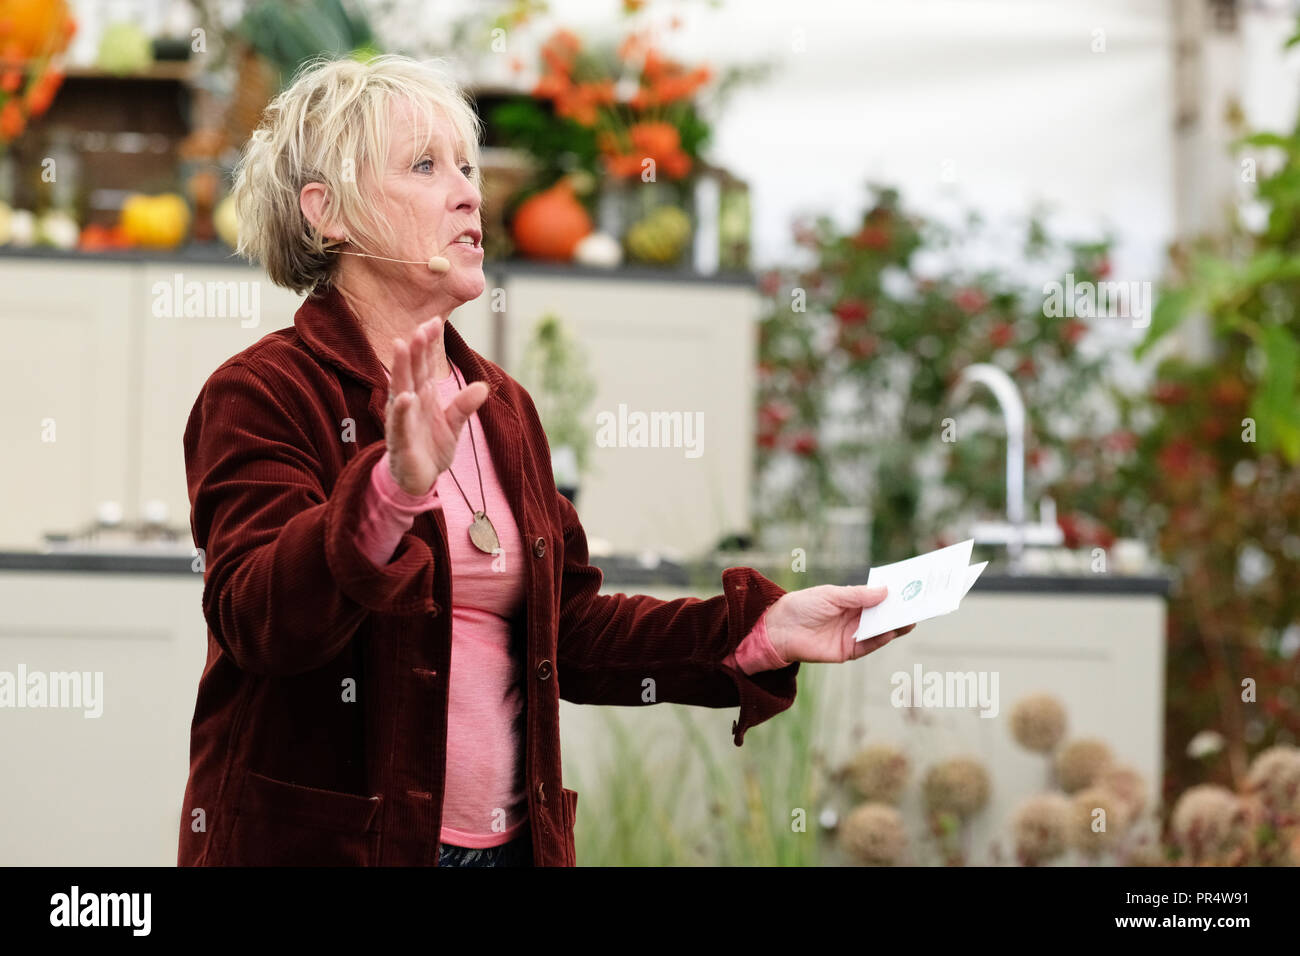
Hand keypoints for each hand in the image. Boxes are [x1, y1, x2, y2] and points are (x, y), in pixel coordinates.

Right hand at [385, 315, 489, 495]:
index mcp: (422, 395)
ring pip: (400, 389)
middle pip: (411, 371)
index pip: (423, 364)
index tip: (433, 321)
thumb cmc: (431, 447)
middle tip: (420, 326)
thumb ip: (465, 405)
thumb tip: (484, 386)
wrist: (419, 479)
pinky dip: (402, 410)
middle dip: (415, 349)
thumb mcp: (454, 424)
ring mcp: (402, 420)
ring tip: (402, 345)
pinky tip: (405, 396)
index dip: (427, 344)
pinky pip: (400, 423)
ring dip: (401, 368)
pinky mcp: (400, 441)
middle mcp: (409, 403)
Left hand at [762, 585, 915, 663]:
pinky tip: (892, 631)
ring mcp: (853, 635)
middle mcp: (855, 619)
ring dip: (895, 625)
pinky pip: (869, 646)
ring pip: (880, 631)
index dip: (894, 594)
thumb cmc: (802, 606)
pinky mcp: (848, 651)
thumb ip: (857, 596)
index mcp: (851, 602)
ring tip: (911, 617)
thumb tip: (885, 592)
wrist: (779, 629)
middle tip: (920, 603)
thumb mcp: (831, 595)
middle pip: (883, 615)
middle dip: (900, 610)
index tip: (912, 588)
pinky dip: (881, 639)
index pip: (878, 598)